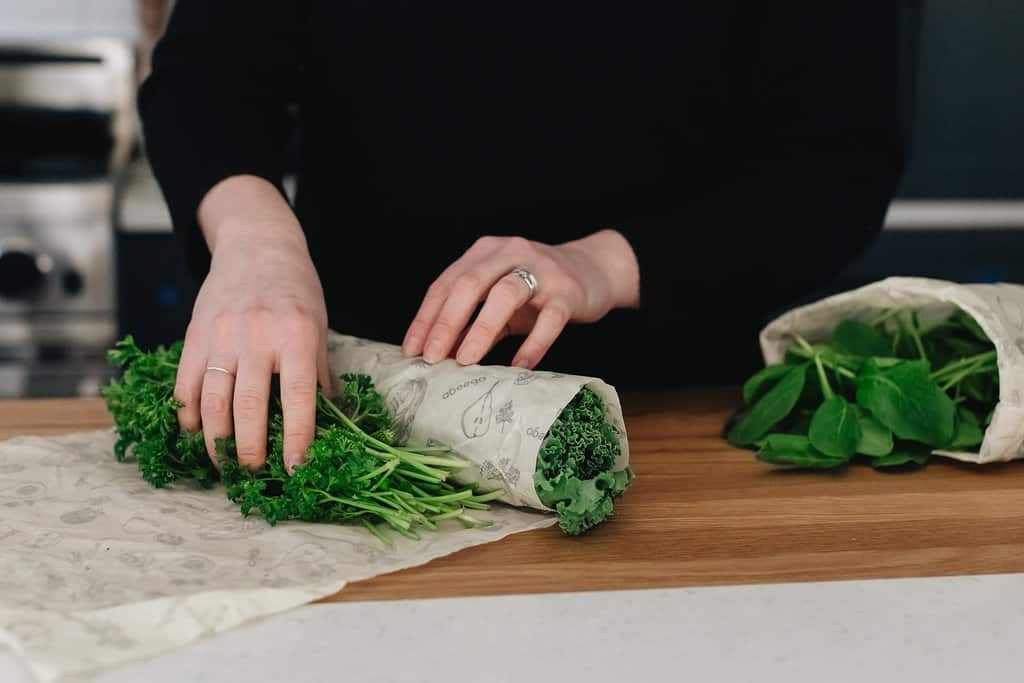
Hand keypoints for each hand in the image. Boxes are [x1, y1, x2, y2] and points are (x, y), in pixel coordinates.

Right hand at [174, 176, 330, 472]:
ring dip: (215, 441)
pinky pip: (185, 383)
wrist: (257, 246)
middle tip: (254, 472)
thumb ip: (318, 373)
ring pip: (211, 401)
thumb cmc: (296, 290)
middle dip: (250, 450)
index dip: (296, 439)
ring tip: (223, 463)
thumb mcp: (318, 327)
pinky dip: (188, 414)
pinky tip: (196, 432)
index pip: (297, 399)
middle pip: (248, 408)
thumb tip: (332, 420)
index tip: (295, 469)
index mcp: (296, 337)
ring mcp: (221, 336)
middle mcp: (256, 337)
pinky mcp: (194, 335)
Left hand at [402, 229, 639, 367]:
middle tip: (432, 357)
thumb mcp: (498, 300)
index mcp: (485, 252)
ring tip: (466, 360)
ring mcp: (541, 271)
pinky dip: (532, 345)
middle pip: (470, 283)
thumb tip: (438, 354)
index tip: (412, 349)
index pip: (447, 283)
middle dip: (446, 322)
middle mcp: (510, 253)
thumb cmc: (536, 289)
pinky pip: (549, 320)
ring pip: (506, 295)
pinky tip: (518, 366)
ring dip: (481, 329)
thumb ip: (470, 321)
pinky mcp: (568, 292)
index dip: (426, 317)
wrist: (593, 271)